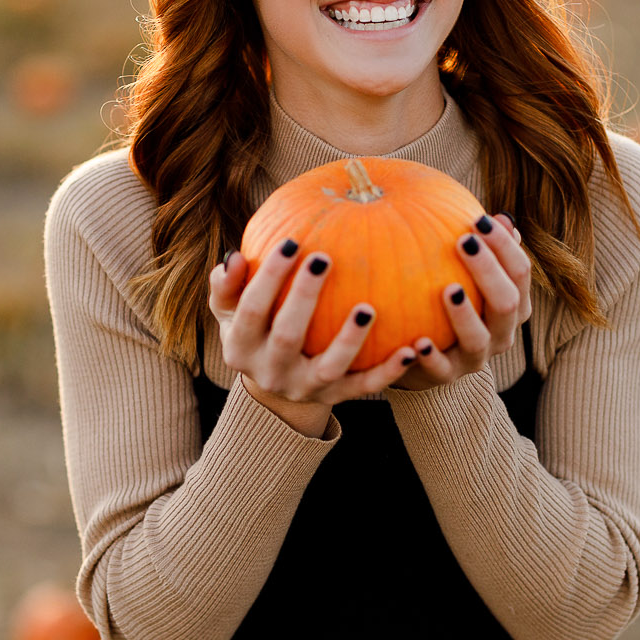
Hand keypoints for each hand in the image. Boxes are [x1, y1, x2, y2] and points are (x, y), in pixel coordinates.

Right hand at [209, 238, 418, 434]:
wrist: (274, 385)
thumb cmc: (255, 327)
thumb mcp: (231, 309)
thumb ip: (227, 284)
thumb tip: (234, 257)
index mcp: (239, 347)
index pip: (250, 310)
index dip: (269, 277)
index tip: (291, 241)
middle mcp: (269, 373)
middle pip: (286, 336)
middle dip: (304, 298)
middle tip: (323, 258)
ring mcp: (304, 389)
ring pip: (328, 369)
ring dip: (348, 341)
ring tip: (368, 308)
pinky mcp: (335, 399)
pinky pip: (364, 387)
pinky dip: (389, 372)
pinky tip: (411, 349)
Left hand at [391, 213, 531, 390]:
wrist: (425, 356)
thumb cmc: (446, 301)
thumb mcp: (464, 272)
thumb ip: (482, 247)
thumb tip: (501, 216)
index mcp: (513, 305)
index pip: (520, 272)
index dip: (505, 246)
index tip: (480, 220)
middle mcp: (502, 333)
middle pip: (506, 303)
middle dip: (488, 272)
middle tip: (464, 242)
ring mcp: (476, 358)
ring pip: (478, 339)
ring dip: (464, 315)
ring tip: (448, 289)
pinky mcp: (447, 376)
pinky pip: (441, 370)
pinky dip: (431, 357)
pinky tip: (417, 342)